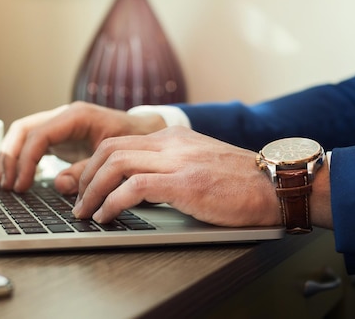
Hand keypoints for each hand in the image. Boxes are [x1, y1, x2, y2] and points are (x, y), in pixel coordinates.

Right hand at [0, 101, 166, 192]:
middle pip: (23, 130)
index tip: (22, 184)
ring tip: (4, 184)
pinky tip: (16, 177)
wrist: (145, 132)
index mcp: (77, 116)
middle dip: (10, 157)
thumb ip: (87, 170)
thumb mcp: (114, 157)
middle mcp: (64, 116)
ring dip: (10, 157)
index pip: (39, 135)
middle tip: (6, 185)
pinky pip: (32, 143)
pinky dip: (21, 158)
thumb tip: (60, 184)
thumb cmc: (133, 141)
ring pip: (23, 134)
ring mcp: (60, 124)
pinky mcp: (60, 135)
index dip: (26, 160)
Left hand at [71, 126, 282, 227]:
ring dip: (92, 191)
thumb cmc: (241, 181)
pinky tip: (108, 216)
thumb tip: (137, 186)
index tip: (81, 184)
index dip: (92, 164)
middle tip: (77, 200)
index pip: (119, 142)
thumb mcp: (199, 164)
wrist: (278, 185)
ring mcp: (178, 160)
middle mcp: (171, 143)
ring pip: (116, 164)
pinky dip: (113, 202)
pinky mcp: (186, 183)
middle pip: (110, 149)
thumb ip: (169, 167)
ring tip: (85, 212)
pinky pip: (134, 187)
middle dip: (84, 176)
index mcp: (173, 137)